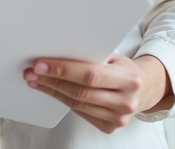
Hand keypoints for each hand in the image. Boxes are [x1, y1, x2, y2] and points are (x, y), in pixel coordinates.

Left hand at [23, 53, 170, 133]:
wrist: (143, 88)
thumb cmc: (123, 68)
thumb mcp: (114, 56)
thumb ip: (93, 54)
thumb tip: (58, 47)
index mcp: (130, 78)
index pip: (90, 74)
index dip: (63, 69)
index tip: (41, 64)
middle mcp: (126, 100)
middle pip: (80, 92)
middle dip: (51, 80)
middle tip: (32, 72)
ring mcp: (119, 117)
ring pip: (77, 104)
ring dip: (52, 91)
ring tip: (36, 80)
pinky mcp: (110, 126)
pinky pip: (80, 113)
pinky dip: (62, 100)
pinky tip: (51, 90)